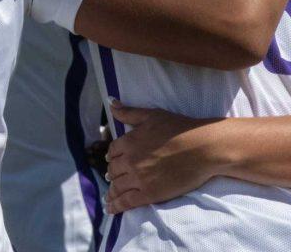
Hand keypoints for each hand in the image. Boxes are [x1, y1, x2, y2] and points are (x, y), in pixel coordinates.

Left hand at [105, 103, 225, 213]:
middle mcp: (129, 160)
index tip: (112, 161)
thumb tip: (112, 104)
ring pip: (117, 186)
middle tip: (113, 179)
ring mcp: (139, 178)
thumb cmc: (180, 129)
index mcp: (128, 142)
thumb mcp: (152, 115)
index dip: (111, 157)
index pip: (112, 152)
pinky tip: (111, 209)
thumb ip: (130, 113)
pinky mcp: (150, 193)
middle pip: (113, 170)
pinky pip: (127, 201)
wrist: (203, 148)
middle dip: (113, 174)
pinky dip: (116, 205)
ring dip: (111, 192)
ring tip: (109, 197)